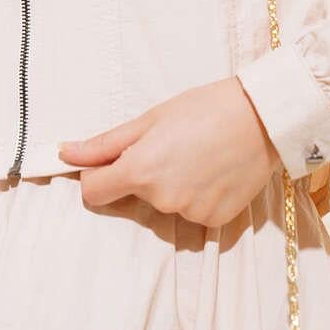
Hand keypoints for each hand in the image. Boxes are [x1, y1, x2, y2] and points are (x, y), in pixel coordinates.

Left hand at [57, 76, 280, 227]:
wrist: (263, 117)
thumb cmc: (204, 108)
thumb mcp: (150, 119)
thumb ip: (105, 143)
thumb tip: (66, 154)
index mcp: (140, 171)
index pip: (93, 192)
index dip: (96, 176)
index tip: (109, 163)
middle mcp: (162, 199)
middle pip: (134, 195)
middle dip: (143, 175)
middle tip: (172, 146)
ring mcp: (191, 213)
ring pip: (166, 204)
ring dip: (174, 185)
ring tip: (199, 156)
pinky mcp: (216, 221)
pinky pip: (194, 212)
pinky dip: (199, 196)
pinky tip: (215, 171)